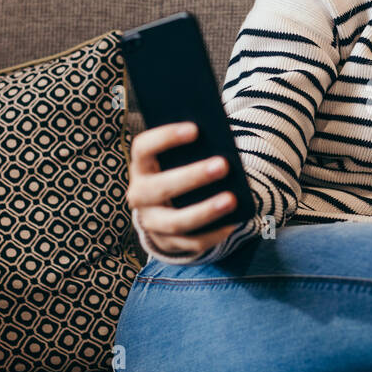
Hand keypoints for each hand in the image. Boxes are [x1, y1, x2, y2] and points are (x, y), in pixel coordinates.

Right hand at [127, 122, 240, 257]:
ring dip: (205, 210)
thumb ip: (193, 149)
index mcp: (140, 166)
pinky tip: (232, 222)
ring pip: (175, 221)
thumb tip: (219, 144)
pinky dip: (213, 233)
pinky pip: (191, 242)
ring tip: (232, 199)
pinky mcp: (167, 243)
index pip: (143, 147)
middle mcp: (139, 194)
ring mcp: (151, 222)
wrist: (165, 209)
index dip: (166, 137)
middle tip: (224, 164)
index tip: (195, 129)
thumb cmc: (179, 170)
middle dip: (192, 176)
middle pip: (160, 187)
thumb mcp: (179, 158)